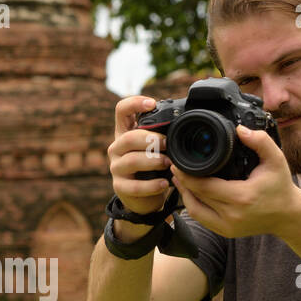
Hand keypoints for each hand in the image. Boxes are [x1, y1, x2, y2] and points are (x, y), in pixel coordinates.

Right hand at [107, 95, 171, 214]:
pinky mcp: (120, 187)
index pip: (122, 110)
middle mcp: (117, 148)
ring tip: (168, 164)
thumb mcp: (155, 147)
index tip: (152, 104)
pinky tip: (164, 184)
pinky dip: (152, 185)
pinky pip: (135, 186)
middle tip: (167, 144)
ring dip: (153, 161)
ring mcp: (116, 168)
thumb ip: (162, 134)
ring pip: (131, 161)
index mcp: (125, 132)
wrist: (143, 197)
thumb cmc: (152, 167)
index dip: (134, 103)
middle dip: (151, 139)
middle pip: (128, 138)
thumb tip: (184, 121)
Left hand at [170, 125, 300, 238]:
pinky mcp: (226, 232)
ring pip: (194, 211)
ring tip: (180, 179)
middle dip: (182, 182)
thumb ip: (260, 141)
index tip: (177, 163)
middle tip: (175, 167)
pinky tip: (191, 193)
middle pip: (195, 197)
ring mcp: (227, 226)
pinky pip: (202, 219)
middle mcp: (232, 215)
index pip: (204, 186)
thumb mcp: (275, 160)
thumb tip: (239, 129)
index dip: (186, 175)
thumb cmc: (280, 187)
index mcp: (241, 197)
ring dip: (184, 194)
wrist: (288, 215)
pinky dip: (193, 205)